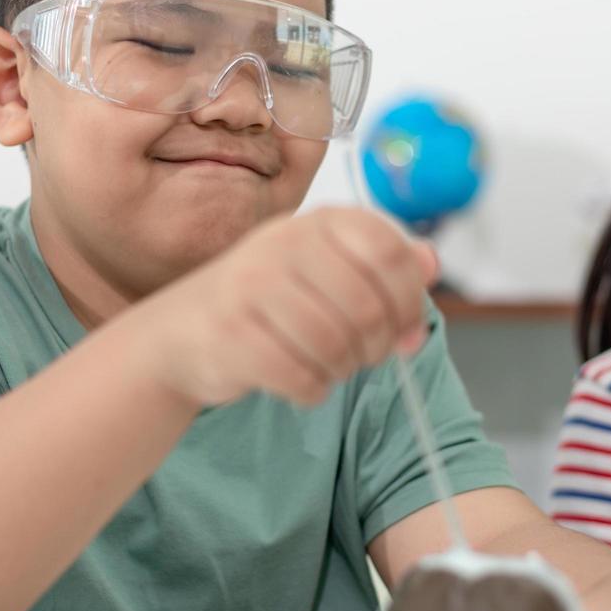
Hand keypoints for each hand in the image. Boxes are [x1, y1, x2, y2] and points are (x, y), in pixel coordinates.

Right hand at [138, 207, 436, 407]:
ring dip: (343, 370)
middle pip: (369, 306)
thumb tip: (430, 263)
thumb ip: (381, 265)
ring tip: (330, 367)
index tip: (407, 330)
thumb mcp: (325, 269)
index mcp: (317, 221)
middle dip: (377, 347)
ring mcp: (252, 286)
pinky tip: (302, 381)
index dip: (410, 299)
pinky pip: (301, 377)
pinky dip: (312, 390)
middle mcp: (284, 243)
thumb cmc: (266, 301)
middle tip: (364, 356)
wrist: (180, 332)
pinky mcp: (231, 334)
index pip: (389, 251)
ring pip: (336, 346)